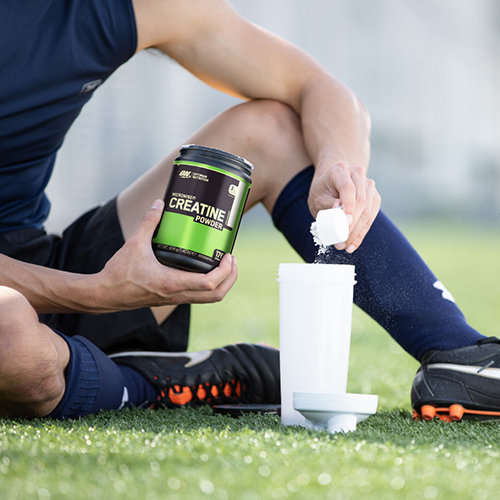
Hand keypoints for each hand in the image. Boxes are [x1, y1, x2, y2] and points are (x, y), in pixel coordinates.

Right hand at [95, 200, 237, 311]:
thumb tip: (159, 204)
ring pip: (209, 299)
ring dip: (222, 284)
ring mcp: (175, 299)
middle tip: (231, 259)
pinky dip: (208, 286)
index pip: (210, 284)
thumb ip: (148, 222)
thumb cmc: (119, 273)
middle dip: (230, 279)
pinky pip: (198, 296)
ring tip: (224, 264)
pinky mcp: (171, 299)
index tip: (228, 255)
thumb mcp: (134, 244)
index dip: (225, 271)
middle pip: (216, 295)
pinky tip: (204, 269)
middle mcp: (177, 295)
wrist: (105, 294)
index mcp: (172, 283)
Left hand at [308, 161, 380, 252]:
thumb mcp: (317, 197)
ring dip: (357, 231)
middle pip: (360, 201)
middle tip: (340, 242)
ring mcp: (368, 184)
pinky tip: (354, 243)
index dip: (349, 206)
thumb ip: (327, 203)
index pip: (348, 188)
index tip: (346, 223)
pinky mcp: (374, 196)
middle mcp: (357, 173)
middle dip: (352, 225)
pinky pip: (371, 216)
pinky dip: (362, 231)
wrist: (331, 183)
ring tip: (345, 246)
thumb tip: (339, 211)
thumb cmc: (322, 191)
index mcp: (340, 170)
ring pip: (368, 210)